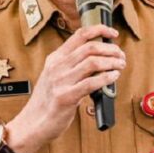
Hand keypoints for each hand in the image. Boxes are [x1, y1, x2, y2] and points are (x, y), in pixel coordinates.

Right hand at [6, 24, 125, 152]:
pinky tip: (114, 77)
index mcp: (55, 58)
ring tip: (120, 65)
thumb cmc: (48, 101)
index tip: (113, 33)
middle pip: (90, 47)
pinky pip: (92, 83)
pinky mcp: (66, 97)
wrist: (33, 123)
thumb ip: (71, 66)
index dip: (99, 30)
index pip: (79, 35)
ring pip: (93, 63)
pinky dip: (107, 78)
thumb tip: (99, 59)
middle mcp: (57, 66)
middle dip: (110, 49)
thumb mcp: (55, 75)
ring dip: (112, 62)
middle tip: (121, 55)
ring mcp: (61, 81)